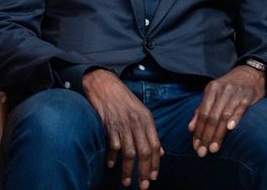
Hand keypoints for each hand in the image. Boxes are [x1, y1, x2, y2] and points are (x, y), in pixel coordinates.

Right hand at [82, 69, 162, 188]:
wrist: (105, 85)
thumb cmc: (124, 101)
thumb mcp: (142, 113)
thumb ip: (151, 132)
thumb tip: (161, 151)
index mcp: (148, 120)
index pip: (156, 145)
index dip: (156, 163)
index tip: (154, 176)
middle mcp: (137, 124)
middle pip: (144, 152)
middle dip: (145, 171)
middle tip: (144, 186)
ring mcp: (123, 125)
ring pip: (129, 153)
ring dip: (128, 170)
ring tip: (127, 182)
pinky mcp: (109, 126)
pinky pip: (112, 146)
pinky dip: (111, 158)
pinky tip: (110, 165)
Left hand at [187, 65, 265, 156]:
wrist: (251, 73)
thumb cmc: (229, 87)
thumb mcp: (213, 93)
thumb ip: (201, 110)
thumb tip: (190, 129)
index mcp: (212, 89)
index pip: (202, 113)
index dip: (198, 131)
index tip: (196, 146)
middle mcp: (223, 90)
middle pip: (212, 116)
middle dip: (207, 136)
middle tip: (203, 152)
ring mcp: (236, 92)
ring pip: (224, 115)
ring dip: (218, 134)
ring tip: (214, 148)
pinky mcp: (248, 95)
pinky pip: (241, 108)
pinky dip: (235, 118)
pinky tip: (231, 128)